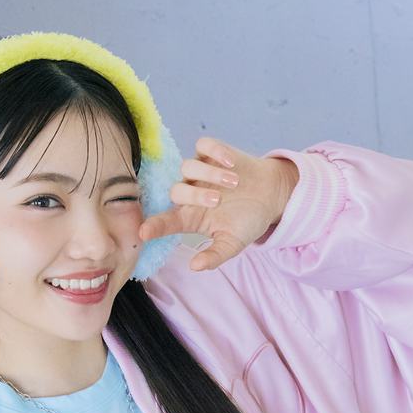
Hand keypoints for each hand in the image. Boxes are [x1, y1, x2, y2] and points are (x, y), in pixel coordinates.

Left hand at [137, 136, 297, 271]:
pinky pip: (204, 145)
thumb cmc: (247, 221)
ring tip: (234, 182)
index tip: (143, 233)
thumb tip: (195, 267)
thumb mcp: (233, 243)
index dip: (154, 227)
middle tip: (217, 200)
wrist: (269, 195)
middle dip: (195, 195)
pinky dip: (215, 152)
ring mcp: (200, 171)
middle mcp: (190, 192)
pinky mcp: (212, 152)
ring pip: (188, 166)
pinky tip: (231, 163)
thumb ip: (215, 256)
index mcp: (190, 217)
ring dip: (210, 174)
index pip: (165, 222)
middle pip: (176, 190)